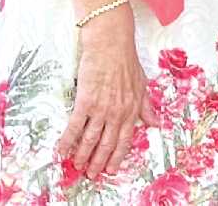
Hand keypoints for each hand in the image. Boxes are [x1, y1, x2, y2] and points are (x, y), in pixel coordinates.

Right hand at [57, 8, 158, 178]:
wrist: (110, 43)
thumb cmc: (125, 61)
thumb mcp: (142, 84)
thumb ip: (146, 106)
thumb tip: (155, 124)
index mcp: (133, 108)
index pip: (125, 139)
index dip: (118, 156)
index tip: (112, 169)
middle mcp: (119, 111)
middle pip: (107, 143)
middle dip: (99, 162)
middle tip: (92, 174)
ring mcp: (102, 108)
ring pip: (91, 139)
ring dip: (83, 156)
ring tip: (78, 166)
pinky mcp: (86, 101)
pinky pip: (75, 127)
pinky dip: (68, 141)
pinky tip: (62, 151)